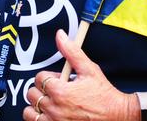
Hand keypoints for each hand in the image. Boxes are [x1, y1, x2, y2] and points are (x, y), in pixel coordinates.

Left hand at [22, 29, 136, 120]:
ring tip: (50, 103)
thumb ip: (72, 51)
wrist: (117, 117)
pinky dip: (39, 119)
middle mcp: (55, 109)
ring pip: (29, 112)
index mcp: (61, 92)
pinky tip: (51, 114)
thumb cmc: (104, 95)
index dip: (49, 76)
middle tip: (56, 91)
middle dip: (42, 89)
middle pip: (32, 94)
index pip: (39, 78)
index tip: (59, 80)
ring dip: (37, 106)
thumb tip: (60, 35)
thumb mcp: (89, 70)